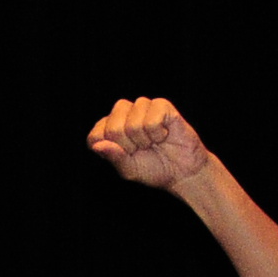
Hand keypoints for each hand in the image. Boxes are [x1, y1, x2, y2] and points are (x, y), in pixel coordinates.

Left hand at [85, 96, 212, 190]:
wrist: (182, 171)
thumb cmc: (154, 169)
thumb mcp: (129, 169)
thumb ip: (114, 156)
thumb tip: (98, 145)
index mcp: (109, 129)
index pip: (95, 136)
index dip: (111, 151)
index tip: (126, 156)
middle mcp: (123, 115)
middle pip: (112, 128)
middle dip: (128, 146)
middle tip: (143, 149)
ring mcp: (142, 107)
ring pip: (132, 124)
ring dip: (144, 140)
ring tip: (154, 142)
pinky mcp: (161, 105)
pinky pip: (151, 119)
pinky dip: (157, 133)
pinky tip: (164, 134)